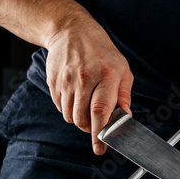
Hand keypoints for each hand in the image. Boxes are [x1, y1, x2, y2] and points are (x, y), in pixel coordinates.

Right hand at [45, 17, 132, 154]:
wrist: (71, 31)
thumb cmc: (102, 52)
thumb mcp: (122, 68)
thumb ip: (124, 95)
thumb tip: (126, 117)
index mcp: (106, 75)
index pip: (101, 110)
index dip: (100, 132)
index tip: (100, 147)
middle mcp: (84, 78)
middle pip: (82, 118)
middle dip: (90, 129)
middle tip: (97, 126)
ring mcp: (66, 80)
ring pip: (69, 116)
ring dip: (79, 120)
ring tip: (87, 107)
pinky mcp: (54, 82)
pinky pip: (60, 108)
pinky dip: (69, 110)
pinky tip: (76, 97)